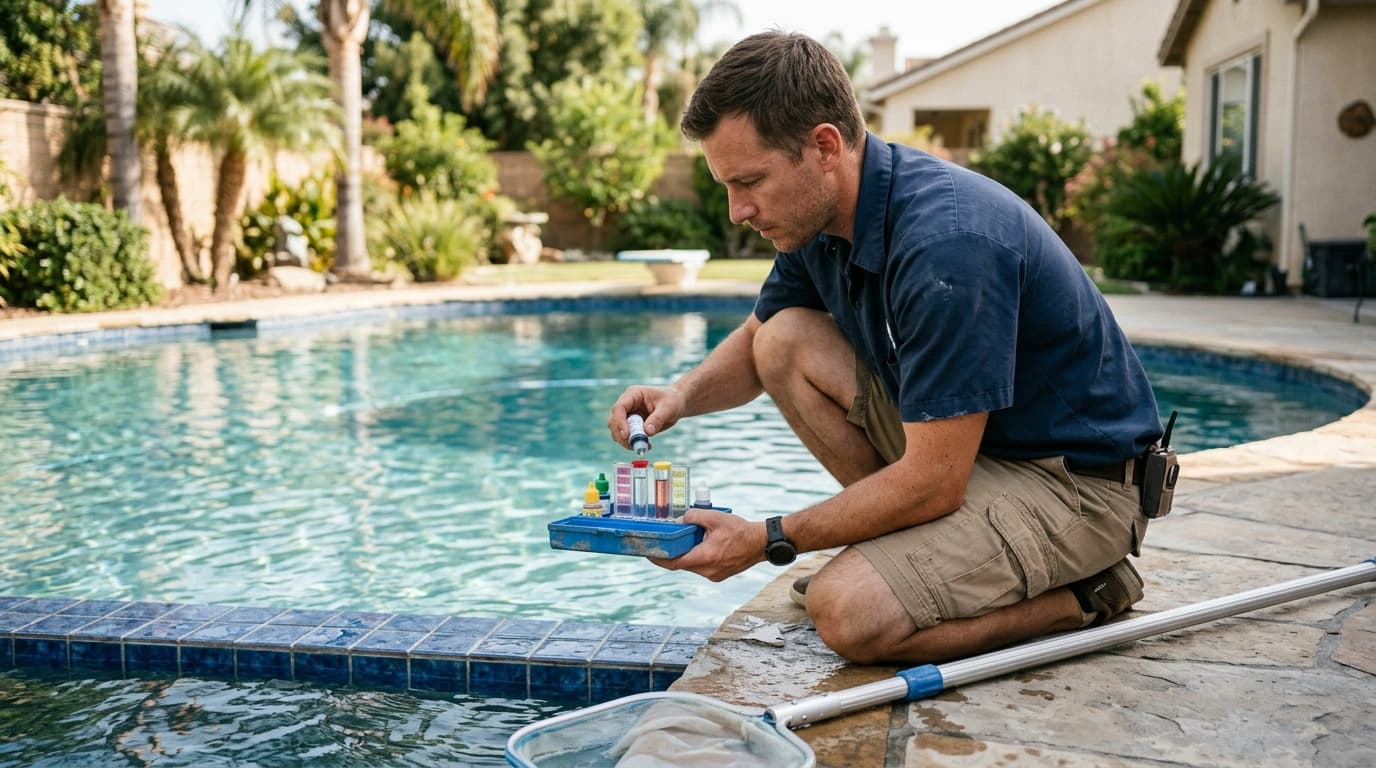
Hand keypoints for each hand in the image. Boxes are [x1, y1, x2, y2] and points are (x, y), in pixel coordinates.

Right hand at [607, 385, 685, 448]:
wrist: (677, 404)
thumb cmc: (672, 401)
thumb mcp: (668, 408)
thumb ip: (657, 419)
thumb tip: (647, 432)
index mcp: (633, 394)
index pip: (619, 408)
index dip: (620, 422)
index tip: (626, 435)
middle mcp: (627, 404)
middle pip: (614, 421)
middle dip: (621, 435)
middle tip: (634, 445)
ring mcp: (628, 415)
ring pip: (617, 431)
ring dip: (625, 441)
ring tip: (643, 446)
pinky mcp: (632, 425)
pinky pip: (626, 436)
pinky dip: (632, 443)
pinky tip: (647, 445)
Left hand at [648, 508, 766, 580]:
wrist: (762, 543)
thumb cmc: (740, 530)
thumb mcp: (715, 518)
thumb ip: (693, 516)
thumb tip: (680, 520)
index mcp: (705, 558)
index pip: (674, 563)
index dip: (659, 559)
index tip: (648, 553)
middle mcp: (708, 571)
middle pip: (682, 564)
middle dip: (673, 553)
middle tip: (665, 542)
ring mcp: (714, 575)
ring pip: (692, 565)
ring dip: (687, 554)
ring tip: (687, 539)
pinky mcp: (720, 575)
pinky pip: (702, 567)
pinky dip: (698, 556)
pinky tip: (701, 544)